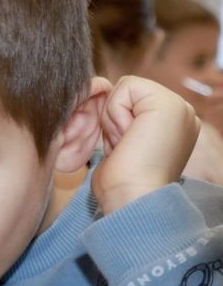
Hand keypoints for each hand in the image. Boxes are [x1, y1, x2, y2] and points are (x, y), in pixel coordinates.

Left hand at [94, 75, 199, 213]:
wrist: (132, 198)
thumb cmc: (121, 181)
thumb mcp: (123, 142)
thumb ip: (124, 120)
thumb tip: (105, 99)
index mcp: (173, 124)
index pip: (130, 99)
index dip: (114, 121)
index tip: (124, 148)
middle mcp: (182, 113)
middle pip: (127, 92)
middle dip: (113, 119)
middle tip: (126, 147)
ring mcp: (180, 107)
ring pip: (125, 88)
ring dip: (114, 118)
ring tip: (128, 144)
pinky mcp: (169, 104)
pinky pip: (125, 87)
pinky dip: (115, 113)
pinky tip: (128, 137)